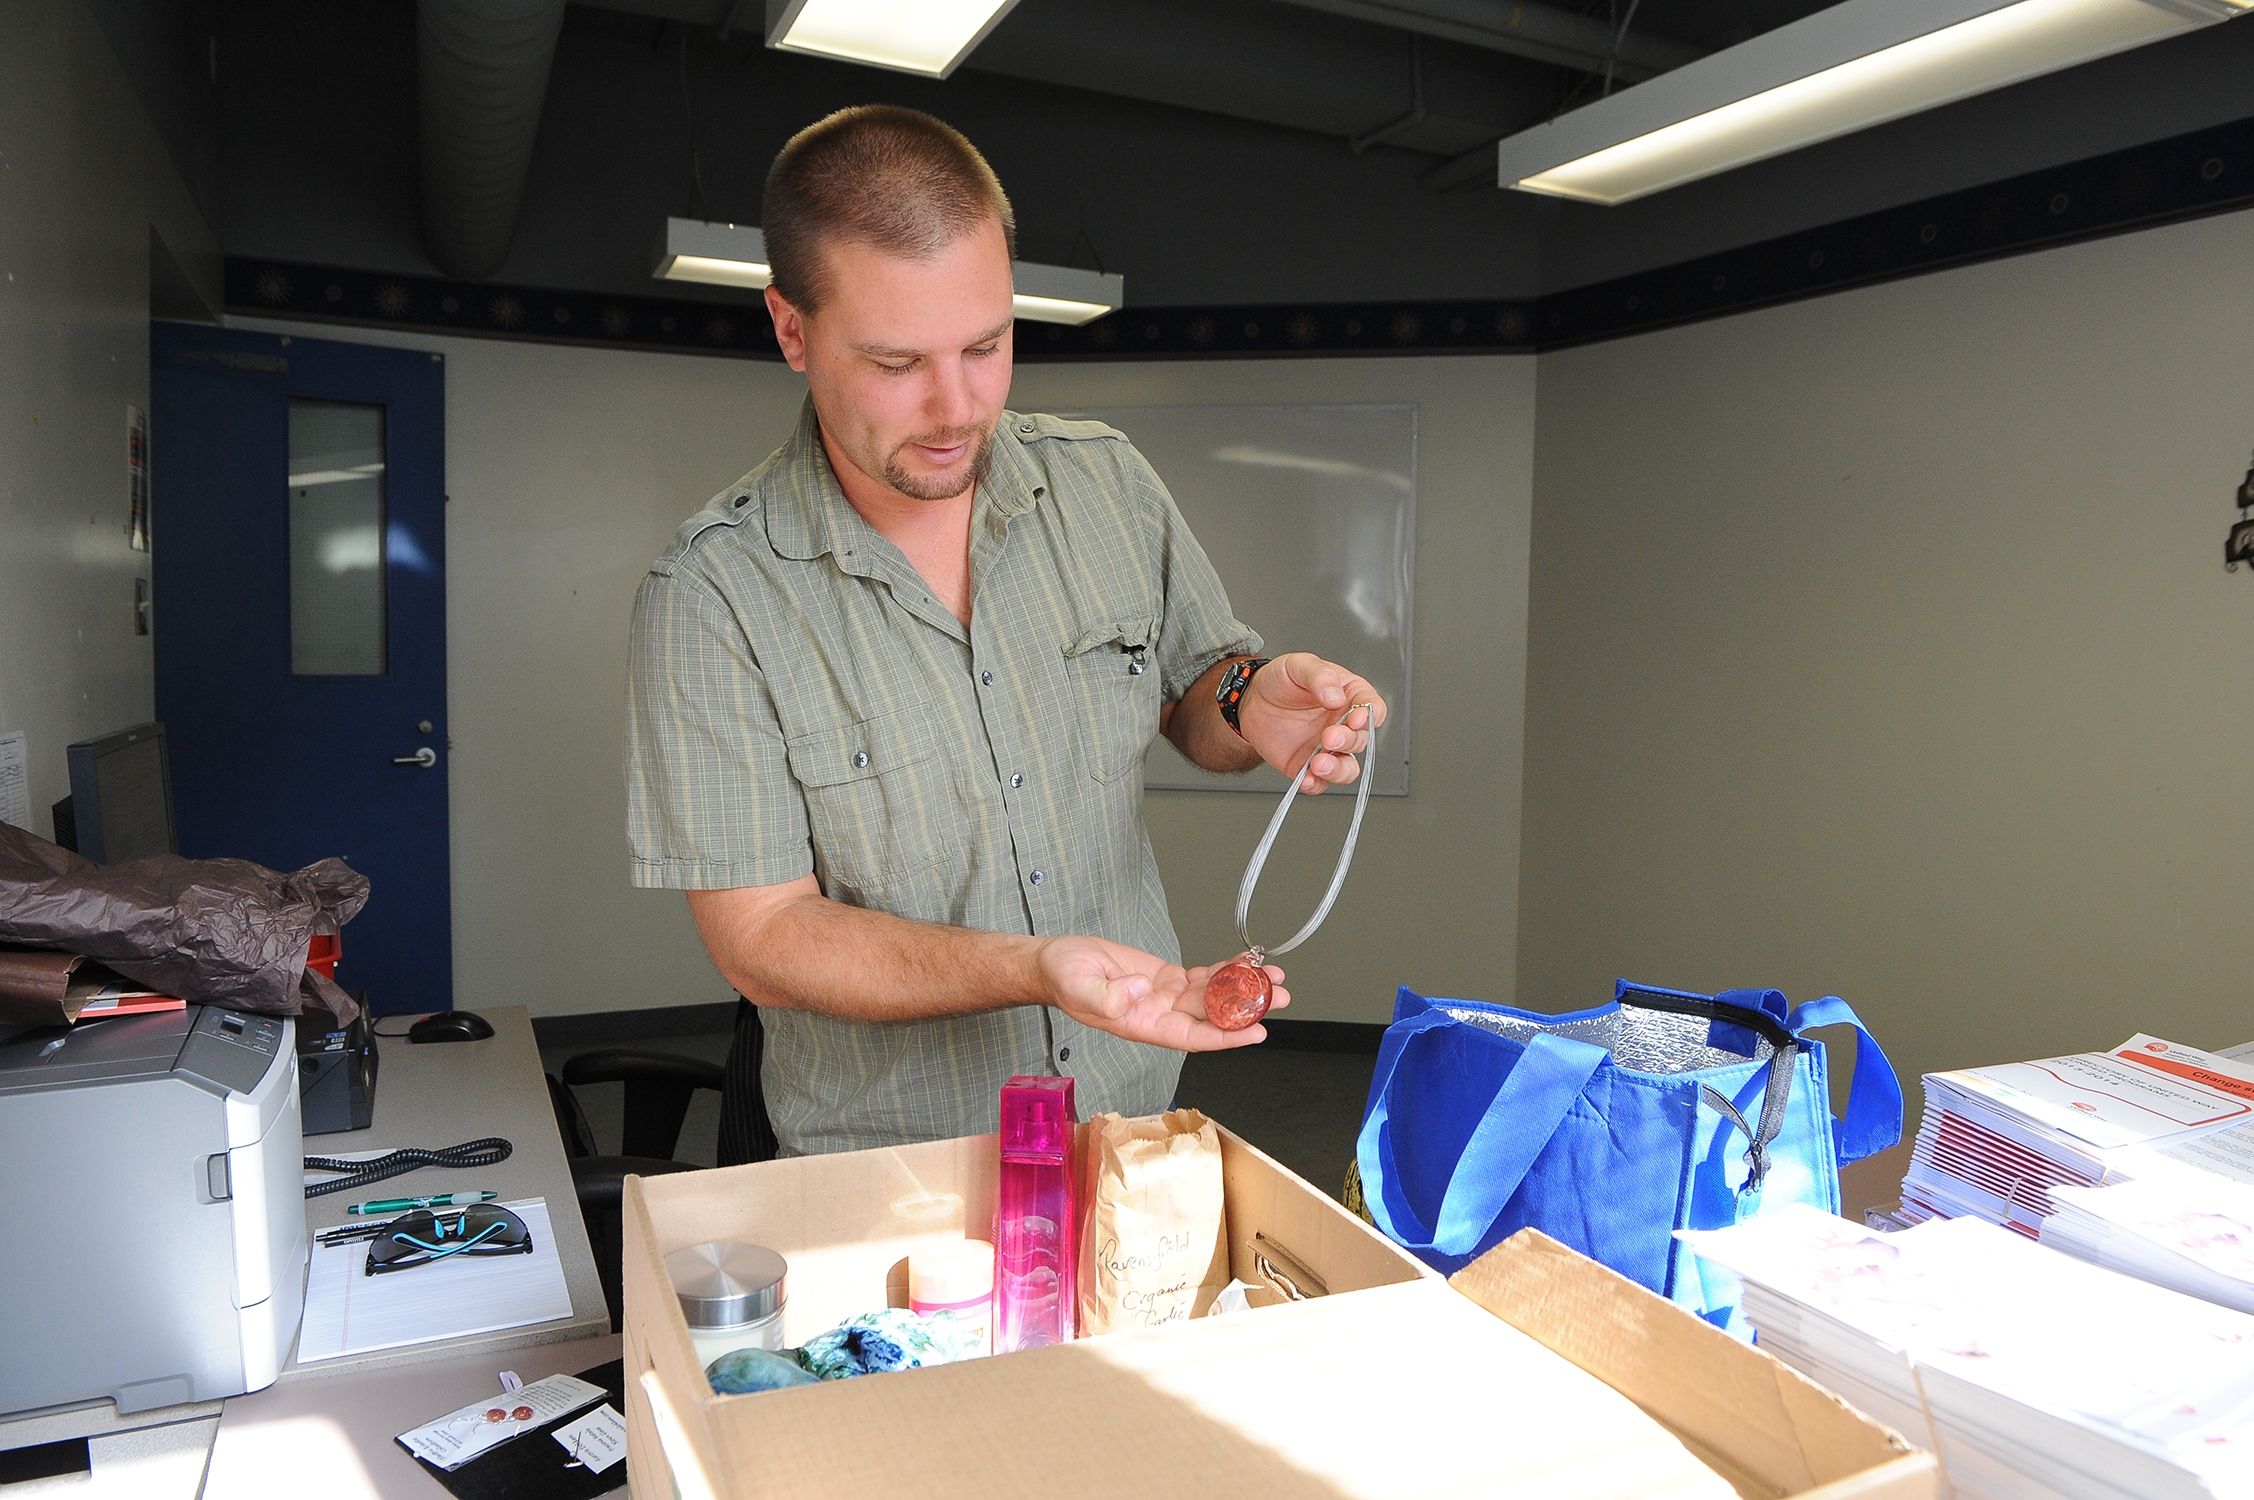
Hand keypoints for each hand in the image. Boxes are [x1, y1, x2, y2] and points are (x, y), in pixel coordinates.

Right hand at [1039, 936, 1288, 1049]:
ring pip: (1212, 995)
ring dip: (1243, 987)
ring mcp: (1165, 997)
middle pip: (1212, 1016)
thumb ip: (1108, 995)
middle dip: (1247, 1008)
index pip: (1192, 1037)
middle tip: (1278, 996)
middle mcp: (1160, 1015)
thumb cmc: (1062, 979)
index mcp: (1142, 1025)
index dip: (1226, 1036)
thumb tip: (1140, 991)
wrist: (1054, 962)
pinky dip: (1225, 970)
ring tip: (1274, 977)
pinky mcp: (1166, 978)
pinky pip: (1202, 977)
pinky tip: (1247, 962)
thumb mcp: (1078, 986)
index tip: (1255, 1031)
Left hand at [1239, 652, 1388, 793]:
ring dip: (1337, 770)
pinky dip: (1315, 784)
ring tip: (1318, 764)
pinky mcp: (1308, 766)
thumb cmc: (1280, 680)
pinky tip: (1306, 778)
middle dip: (1348, 741)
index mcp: (1350, 697)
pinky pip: (1319, 782)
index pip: (1373, 708)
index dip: (1370, 716)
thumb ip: (1320, 676)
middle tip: (1328, 737)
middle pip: (1361, 740)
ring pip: (1347, 768)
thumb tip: (1336, 697)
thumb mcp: (1299, 665)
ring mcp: (1327, 748)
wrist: (1251, 700)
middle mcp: (1344, 725)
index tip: (1356, 718)